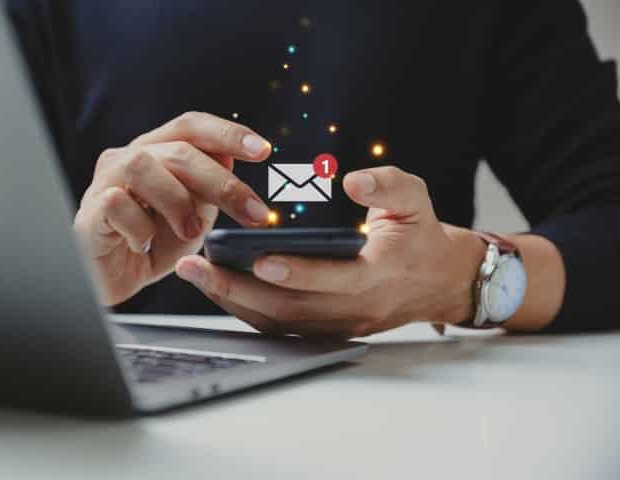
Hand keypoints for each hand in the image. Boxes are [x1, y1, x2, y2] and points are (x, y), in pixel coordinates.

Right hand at [74, 111, 271, 305]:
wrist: (113, 280)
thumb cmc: (152, 244)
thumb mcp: (193, 216)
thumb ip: (208, 189)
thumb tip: (231, 160)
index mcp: (157, 151)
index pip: (192, 126)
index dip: (228, 133)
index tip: (263, 150)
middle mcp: (128, 157)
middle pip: (178, 150)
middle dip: (222, 183)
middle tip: (254, 214)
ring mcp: (105, 181)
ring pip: (142, 166)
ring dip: (177, 202)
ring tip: (190, 232)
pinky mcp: (89, 211)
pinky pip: (117, 204)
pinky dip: (141, 228)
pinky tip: (145, 245)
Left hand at [175, 166, 485, 337]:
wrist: (436, 282)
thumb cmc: (419, 236)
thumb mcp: (415, 200)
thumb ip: (388, 186)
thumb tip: (353, 181)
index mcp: (379, 275)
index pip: (336, 279)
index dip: (298, 272)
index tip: (260, 259)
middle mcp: (355, 308)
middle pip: (291, 308)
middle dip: (238, 290)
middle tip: (195, 268)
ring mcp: (339, 325)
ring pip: (280, 322)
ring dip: (234, 301)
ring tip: (196, 275)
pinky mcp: (326, 330)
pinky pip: (281, 326)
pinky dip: (247, 310)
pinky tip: (219, 288)